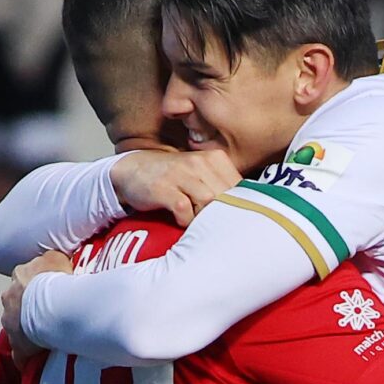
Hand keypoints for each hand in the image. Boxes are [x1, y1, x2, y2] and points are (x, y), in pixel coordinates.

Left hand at [2, 250, 73, 359]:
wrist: (53, 306)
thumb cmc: (56, 281)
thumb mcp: (57, 258)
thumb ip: (52, 259)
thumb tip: (54, 261)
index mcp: (19, 276)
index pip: (23, 279)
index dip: (35, 285)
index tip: (46, 291)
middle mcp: (9, 298)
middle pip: (17, 304)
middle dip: (28, 309)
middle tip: (48, 315)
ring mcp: (10, 323)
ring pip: (17, 328)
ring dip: (29, 332)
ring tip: (48, 338)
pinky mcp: (17, 346)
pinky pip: (21, 354)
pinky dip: (28, 358)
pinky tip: (38, 362)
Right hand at [111, 149, 241, 225]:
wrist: (134, 171)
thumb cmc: (174, 179)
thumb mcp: (202, 176)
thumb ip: (224, 188)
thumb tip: (249, 210)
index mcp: (215, 159)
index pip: (240, 187)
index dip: (239, 206)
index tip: (232, 217)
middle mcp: (200, 162)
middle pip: (227, 196)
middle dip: (222, 214)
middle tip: (213, 224)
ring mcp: (182, 174)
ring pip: (209, 202)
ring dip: (204, 218)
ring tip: (195, 220)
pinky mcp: (164, 188)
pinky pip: (184, 211)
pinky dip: (184, 220)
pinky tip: (179, 218)